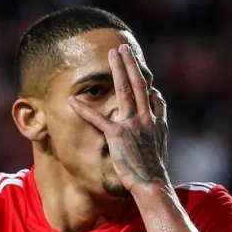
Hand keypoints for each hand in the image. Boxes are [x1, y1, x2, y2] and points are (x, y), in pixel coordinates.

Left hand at [68, 44, 169, 193]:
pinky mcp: (117, 135)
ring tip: (112, 54)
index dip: (145, 82)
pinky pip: (98, 119)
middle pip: (139, 84)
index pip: (152, 96)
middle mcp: (146, 118)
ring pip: (125, 90)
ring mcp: (132, 124)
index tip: (141, 71)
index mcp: (155, 122)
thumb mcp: (160, 147)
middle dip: (130, 64)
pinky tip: (72, 101)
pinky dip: (84, 109)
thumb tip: (155, 121)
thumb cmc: (153, 171)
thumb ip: (157, 131)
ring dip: (118, 70)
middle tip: (123, 48)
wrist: (152, 184)